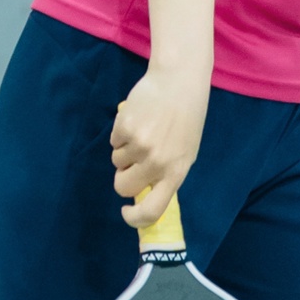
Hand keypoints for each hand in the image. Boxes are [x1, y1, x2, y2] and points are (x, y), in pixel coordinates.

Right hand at [111, 65, 207, 228]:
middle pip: (123, 186)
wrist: (179, 81)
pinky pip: (113, 141)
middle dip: (122, 177)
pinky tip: (137, 118)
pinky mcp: (125, 128)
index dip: (135, 218)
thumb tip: (144, 191)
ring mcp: (140, 146)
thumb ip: (167, 172)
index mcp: (176, 173)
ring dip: (124, 150)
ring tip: (142, 131)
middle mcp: (157, 163)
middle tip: (132, 161)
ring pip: (116, 161)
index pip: (153, 210)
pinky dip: (121, 133)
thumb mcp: (184, 152)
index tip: (126, 212)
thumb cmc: (186, 118)